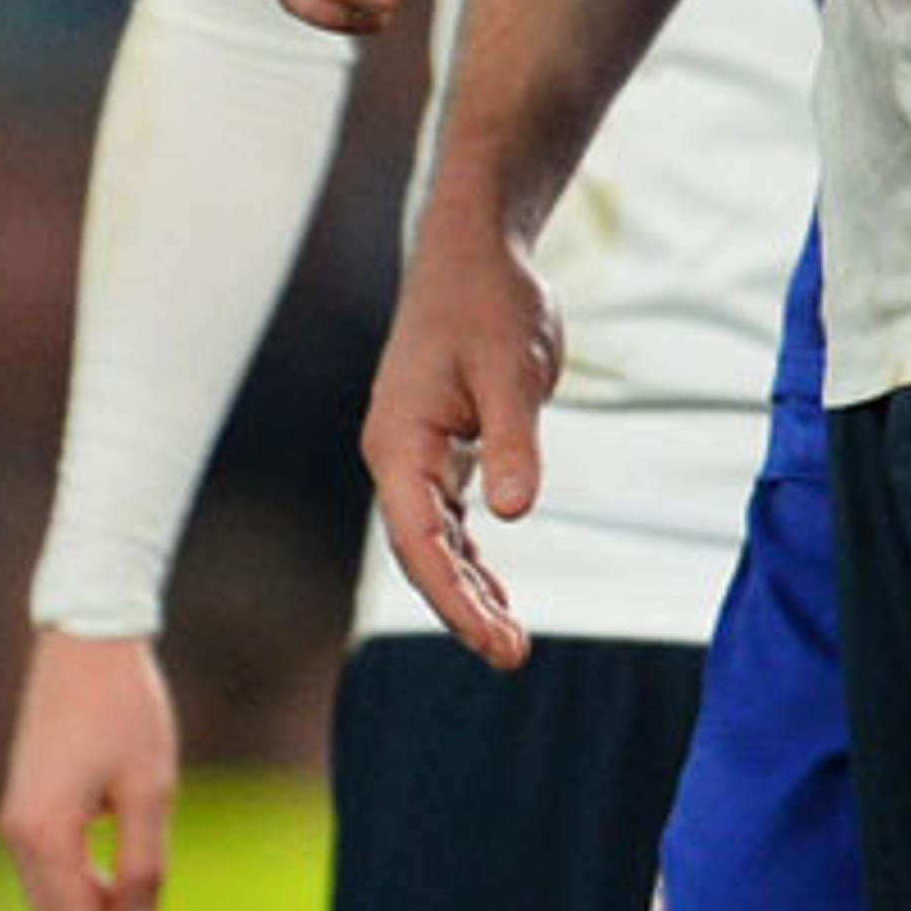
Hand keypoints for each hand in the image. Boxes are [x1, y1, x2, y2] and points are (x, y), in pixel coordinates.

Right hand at [0, 628, 185, 910]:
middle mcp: (18, 836)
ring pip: (62, 902)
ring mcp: (21, 822)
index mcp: (41, 836)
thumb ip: (143, 866)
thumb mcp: (149, 790)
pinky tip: (140, 908)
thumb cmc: (124, 708)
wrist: (86, 641)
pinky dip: (99, 896)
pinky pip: (61, 872)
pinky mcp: (33, 808)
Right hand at [365, 202, 563, 667]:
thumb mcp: (513, 371)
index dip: (452, 596)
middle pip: (422, 553)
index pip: (418, 540)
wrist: (476, 254)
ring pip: (435, 543)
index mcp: (400, 443)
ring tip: (509, 644)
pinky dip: (472, 560)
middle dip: (462, 608)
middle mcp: (397, 456)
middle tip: (512, 657)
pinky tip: (498, 596)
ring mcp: (415, 455)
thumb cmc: (491, 304)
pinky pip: (450, 520)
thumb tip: (512, 512)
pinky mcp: (440, 447)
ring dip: (468, 592)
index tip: (492, 639)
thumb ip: (513, 442)